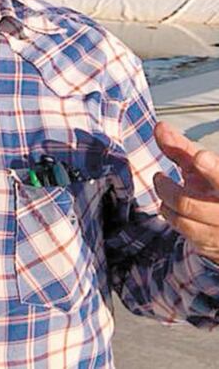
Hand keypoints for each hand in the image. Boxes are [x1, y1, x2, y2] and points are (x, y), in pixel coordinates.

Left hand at [153, 121, 218, 262]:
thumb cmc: (216, 188)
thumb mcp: (204, 167)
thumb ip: (181, 148)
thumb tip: (159, 126)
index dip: (212, 169)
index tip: (200, 157)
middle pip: (189, 203)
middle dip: (167, 189)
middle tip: (159, 177)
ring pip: (183, 221)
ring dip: (167, 204)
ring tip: (166, 193)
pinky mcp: (213, 247)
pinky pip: (186, 234)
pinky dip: (174, 218)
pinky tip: (174, 209)